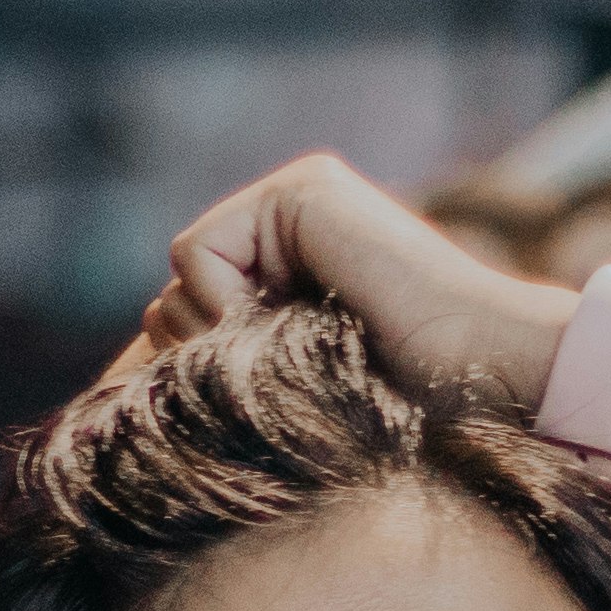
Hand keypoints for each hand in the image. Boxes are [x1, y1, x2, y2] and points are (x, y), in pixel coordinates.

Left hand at [138, 154, 572, 421]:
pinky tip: (289, 321)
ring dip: (221, 341)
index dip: (189, 376)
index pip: (190, 317)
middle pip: (173, 303)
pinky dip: (225, 306)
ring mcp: (295, 198)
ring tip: (298, 355)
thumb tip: (128, 391)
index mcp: (294, 268)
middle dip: (204, 360)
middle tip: (281, 378)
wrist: (482, 376)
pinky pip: (194, 255)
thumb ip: (229, 370)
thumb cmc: (407, 408)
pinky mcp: (298, 193)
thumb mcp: (293, 392)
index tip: (216, 417)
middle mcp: (289, 222)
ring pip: (178, 284)